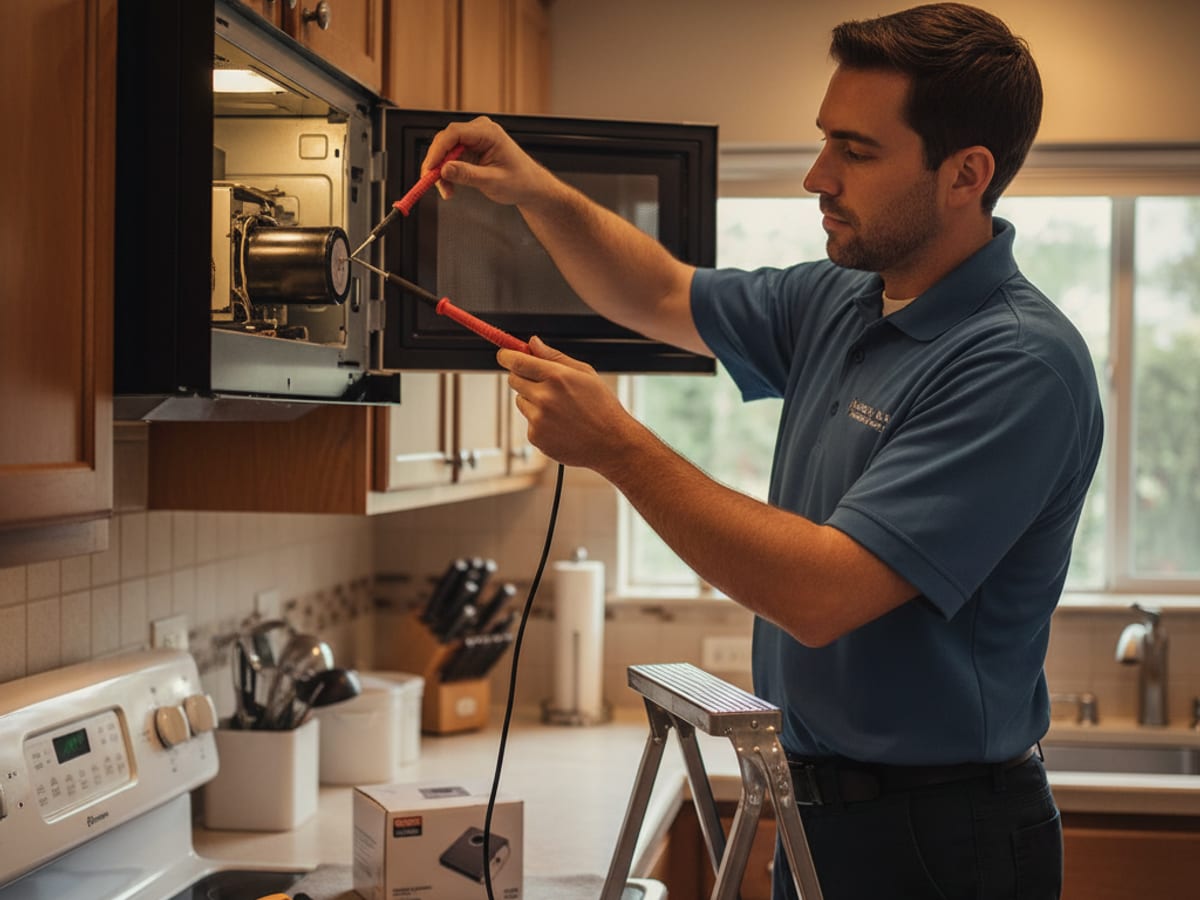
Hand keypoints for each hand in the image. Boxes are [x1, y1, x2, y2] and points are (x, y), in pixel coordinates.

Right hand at [421, 116, 552, 206]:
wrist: (530, 187)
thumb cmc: (519, 181)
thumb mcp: (492, 181)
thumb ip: (467, 174)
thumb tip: (444, 169)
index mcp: (489, 132)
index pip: (454, 133)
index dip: (438, 150)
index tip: (429, 169)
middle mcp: (480, 131)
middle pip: (446, 141)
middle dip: (437, 163)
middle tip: (433, 184)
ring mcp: (474, 139)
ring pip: (445, 151)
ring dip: (441, 171)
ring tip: (446, 192)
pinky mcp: (470, 150)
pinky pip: (451, 158)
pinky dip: (447, 173)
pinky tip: (450, 187)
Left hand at [498, 337, 639, 472]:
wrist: (611, 443)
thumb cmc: (602, 407)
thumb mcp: (585, 373)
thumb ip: (555, 356)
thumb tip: (533, 343)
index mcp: (556, 377)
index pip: (517, 361)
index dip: (507, 355)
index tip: (505, 355)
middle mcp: (544, 397)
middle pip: (513, 379)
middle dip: (523, 377)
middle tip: (542, 383)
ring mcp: (538, 419)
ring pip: (520, 401)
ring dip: (532, 400)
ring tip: (559, 408)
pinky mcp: (536, 437)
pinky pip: (528, 421)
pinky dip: (539, 421)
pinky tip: (560, 424)